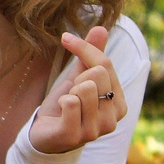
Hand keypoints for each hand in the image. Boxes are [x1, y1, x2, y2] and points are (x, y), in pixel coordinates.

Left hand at [28, 26, 125, 154]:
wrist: (44, 136)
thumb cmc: (65, 107)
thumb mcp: (78, 78)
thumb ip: (91, 56)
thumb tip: (101, 27)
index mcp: (119, 103)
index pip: (105, 63)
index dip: (83, 48)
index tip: (66, 39)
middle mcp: (113, 118)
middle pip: (97, 73)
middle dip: (77, 78)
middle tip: (70, 93)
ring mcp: (96, 130)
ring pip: (84, 88)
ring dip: (69, 92)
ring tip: (67, 105)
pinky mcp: (75, 136)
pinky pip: (70, 103)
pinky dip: (61, 102)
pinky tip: (60, 114)